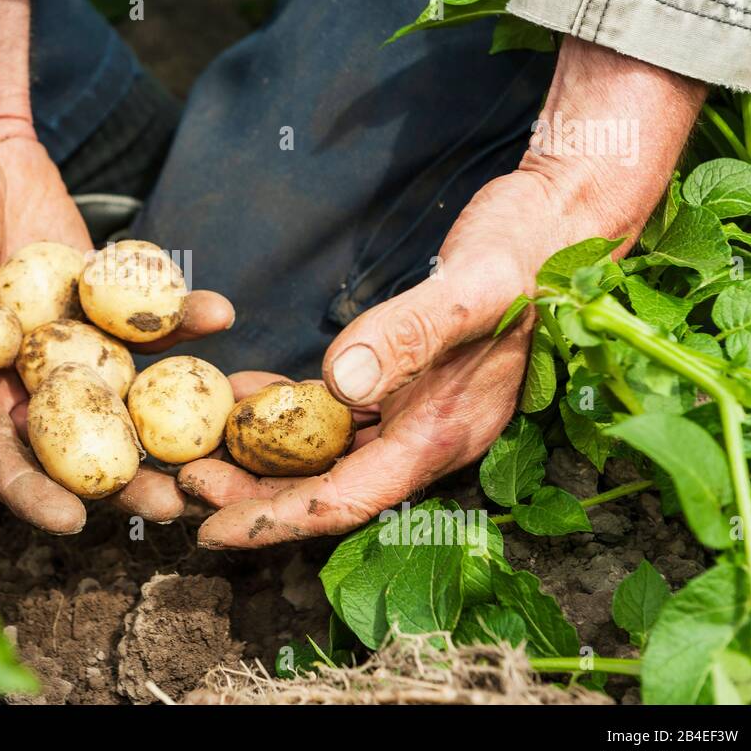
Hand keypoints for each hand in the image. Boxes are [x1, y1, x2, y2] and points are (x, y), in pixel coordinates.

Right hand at [0, 0, 233, 533]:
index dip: (33, 494)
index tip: (75, 519)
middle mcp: (23, 381)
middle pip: (76, 444)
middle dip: (125, 477)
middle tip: (174, 500)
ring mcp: (71, 343)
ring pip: (125, 395)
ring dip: (173, 420)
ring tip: (222, 441)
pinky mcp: (107, 302)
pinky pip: (150, 320)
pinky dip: (184, 320)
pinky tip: (219, 315)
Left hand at [179, 37, 706, 547]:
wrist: (562, 221)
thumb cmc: (523, 255)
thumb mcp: (469, 290)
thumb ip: (407, 335)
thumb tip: (338, 383)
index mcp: (441, 432)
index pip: (346, 498)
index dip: (275, 518)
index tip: (212, 529)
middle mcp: (427, 434)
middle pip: (329, 486)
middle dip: (256, 493)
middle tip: (188, 481)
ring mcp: (419, 409)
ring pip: (329, 453)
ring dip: (266, 454)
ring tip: (203, 444)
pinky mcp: (408, 379)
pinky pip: (339, 411)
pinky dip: (290, 407)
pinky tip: (248, 391)